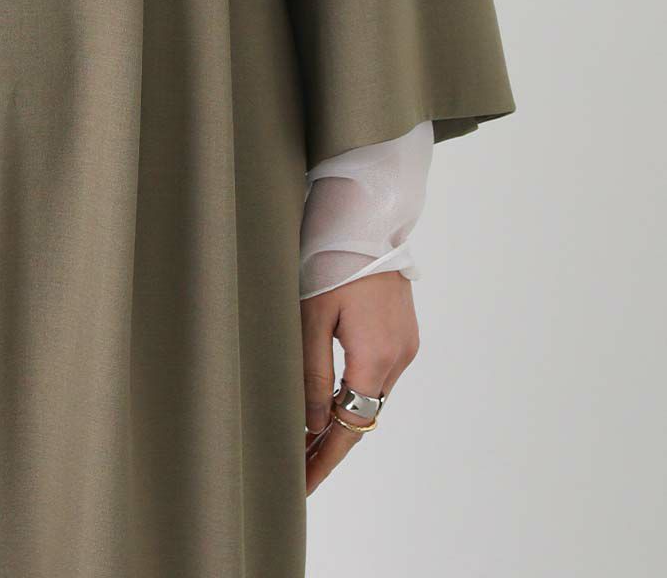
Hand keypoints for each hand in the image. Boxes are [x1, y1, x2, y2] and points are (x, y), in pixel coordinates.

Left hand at [302, 272, 417, 495]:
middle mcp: (398, 357)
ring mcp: (405, 344)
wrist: (366, 219)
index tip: (302, 485)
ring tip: (307, 441)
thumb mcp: (311, 316)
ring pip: (371, 396)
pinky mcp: (403, 331)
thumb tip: (312, 424)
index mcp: (375, 357)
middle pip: (362, 417)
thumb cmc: (331, 260)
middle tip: (298, 471)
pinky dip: (355, 392)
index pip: (349, 427)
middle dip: (329, 445)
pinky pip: (378, 374)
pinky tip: (332, 400)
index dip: (324, 458)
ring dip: (342, 419)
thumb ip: (312, 373)